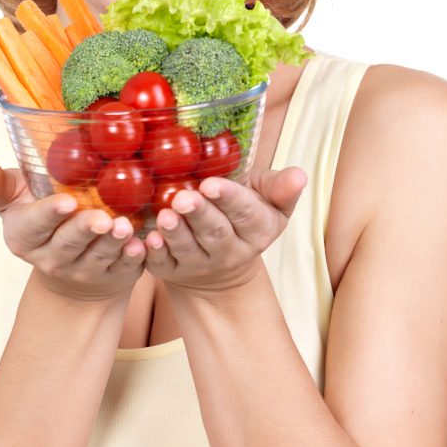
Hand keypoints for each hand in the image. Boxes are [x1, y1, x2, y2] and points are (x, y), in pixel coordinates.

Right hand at [0, 159, 145, 301]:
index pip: (35, 225)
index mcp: (25, 236)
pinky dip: (133, 257)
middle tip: (102, 217)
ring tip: (125, 227)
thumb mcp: (16, 199)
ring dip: (112, 242)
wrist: (70, 263)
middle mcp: (52, 257)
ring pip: (98, 256)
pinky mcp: (112, 276)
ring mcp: (83, 270)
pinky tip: (142, 244)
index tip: (66, 200)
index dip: (50, 213)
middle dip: (84, 229)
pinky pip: (123, 268)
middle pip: (68, 243)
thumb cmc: (41, 218)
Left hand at [142, 166, 306, 292]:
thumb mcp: (267, 200)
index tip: (211, 184)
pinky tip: (147, 239)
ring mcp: (199, 263)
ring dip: (175, 232)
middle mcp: (230, 251)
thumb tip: (300, 175)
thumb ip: (280, 187)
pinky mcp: (172, 270)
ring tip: (165, 215)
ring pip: (188, 248)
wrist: (221, 264)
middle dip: (199, 214)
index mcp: (257, 229)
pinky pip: (163, 264)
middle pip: (215, 232)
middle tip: (183, 197)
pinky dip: (154, 253)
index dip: (229, 199)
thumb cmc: (243, 215)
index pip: (245, 213)